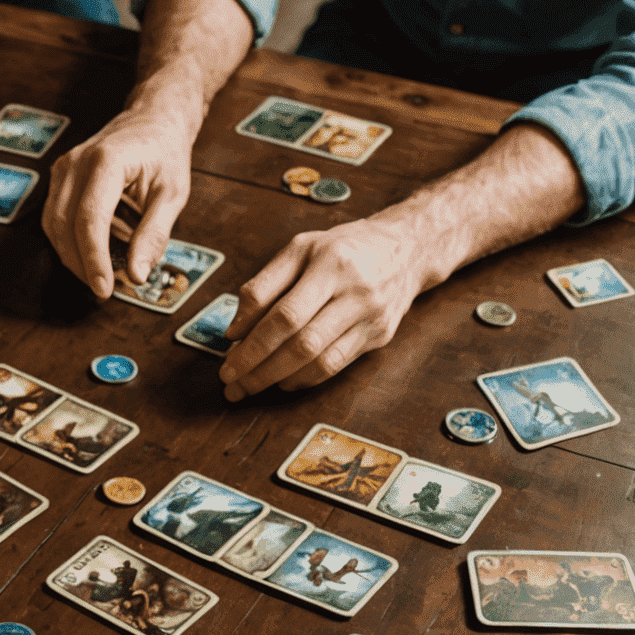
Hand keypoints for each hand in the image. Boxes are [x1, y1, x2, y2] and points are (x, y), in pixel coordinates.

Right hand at [43, 94, 197, 299]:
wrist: (152, 119)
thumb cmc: (165, 152)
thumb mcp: (172, 194)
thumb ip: (154, 235)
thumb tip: (137, 275)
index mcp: (107, 160)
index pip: (90, 220)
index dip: (94, 260)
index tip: (105, 289)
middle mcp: (77, 162)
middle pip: (64, 226)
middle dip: (82, 264)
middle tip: (105, 288)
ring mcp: (63, 167)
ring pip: (52, 225)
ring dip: (72, 256)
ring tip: (99, 273)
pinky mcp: (59, 177)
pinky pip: (53, 218)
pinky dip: (68, 242)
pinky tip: (89, 253)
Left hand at [217, 217, 423, 400]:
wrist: (407, 248)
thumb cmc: (343, 248)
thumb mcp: (300, 249)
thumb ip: (263, 286)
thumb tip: (235, 331)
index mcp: (330, 263)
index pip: (285, 315)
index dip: (253, 344)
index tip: (228, 361)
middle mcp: (355, 291)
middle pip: (301, 343)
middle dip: (260, 369)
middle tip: (232, 384)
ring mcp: (371, 317)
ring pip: (319, 360)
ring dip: (278, 379)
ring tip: (250, 387)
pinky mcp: (379, 336)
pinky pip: (336, 366)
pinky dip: (304, 379)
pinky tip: (283, 381)